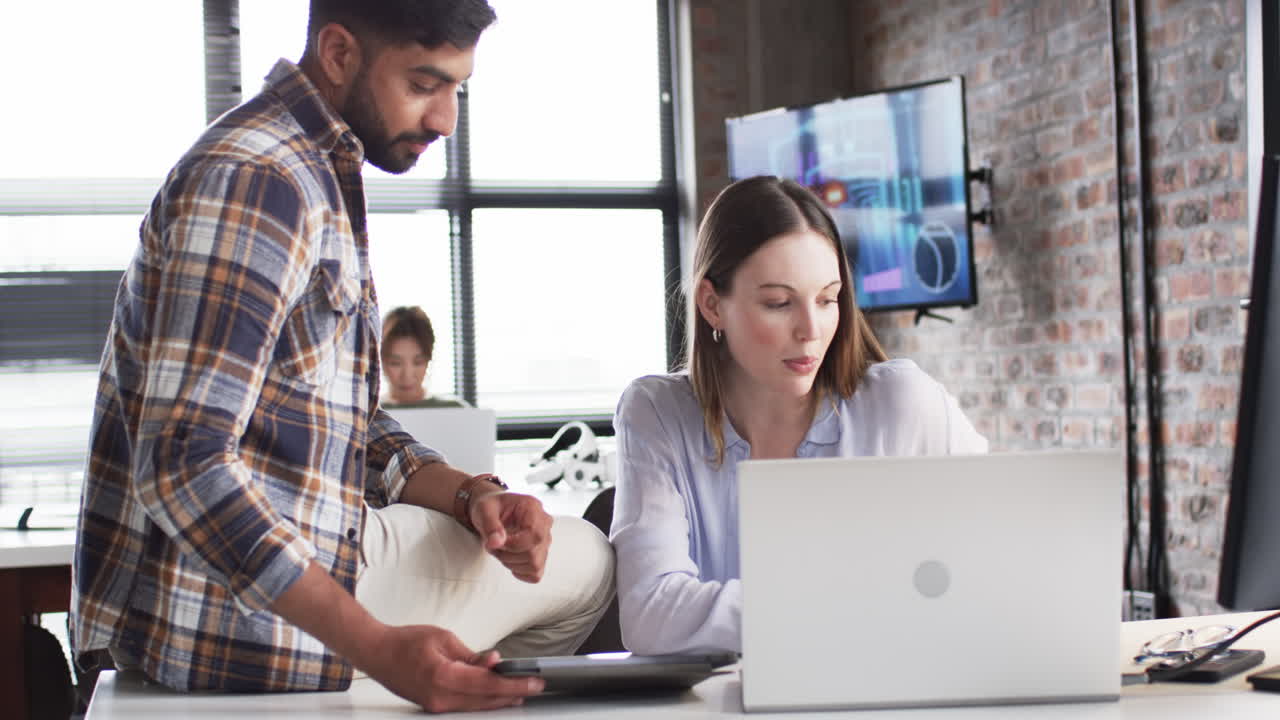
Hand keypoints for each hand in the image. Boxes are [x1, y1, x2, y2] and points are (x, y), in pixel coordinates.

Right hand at [360, 623, 543, 712]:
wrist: (377, 653)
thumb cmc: (405, 642)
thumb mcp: (444, 638)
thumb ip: (472, 655)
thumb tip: (494, 662)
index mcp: (444, 677)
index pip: (488, 684)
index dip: (514, 684)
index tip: (534, 682)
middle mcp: (440, 697)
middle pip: (486, 700)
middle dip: (513, 694)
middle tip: (535, 687)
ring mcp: (436, 705)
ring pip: (477, 706)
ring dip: (500, 699)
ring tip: (520, 691)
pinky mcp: (434, 706)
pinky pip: (464, 706)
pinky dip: (482, 699)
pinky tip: (495, 693)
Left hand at [468, 491, 552, 582]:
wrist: (494, 512)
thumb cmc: (491, 508)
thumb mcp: (484, 510)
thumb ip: (490, 525)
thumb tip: (496, 542)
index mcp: (533, 508)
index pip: (535, 535)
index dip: (514, 545)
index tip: (496, 542)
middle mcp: (544, 524)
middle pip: (533, 553)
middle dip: (507, 555)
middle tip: (493, 545)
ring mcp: (545, 541)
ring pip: (535, 566)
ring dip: (511, 563)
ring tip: (500, 550)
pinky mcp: (541, 554)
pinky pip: (535, 574)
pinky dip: (519, 571)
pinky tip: (510, 558)